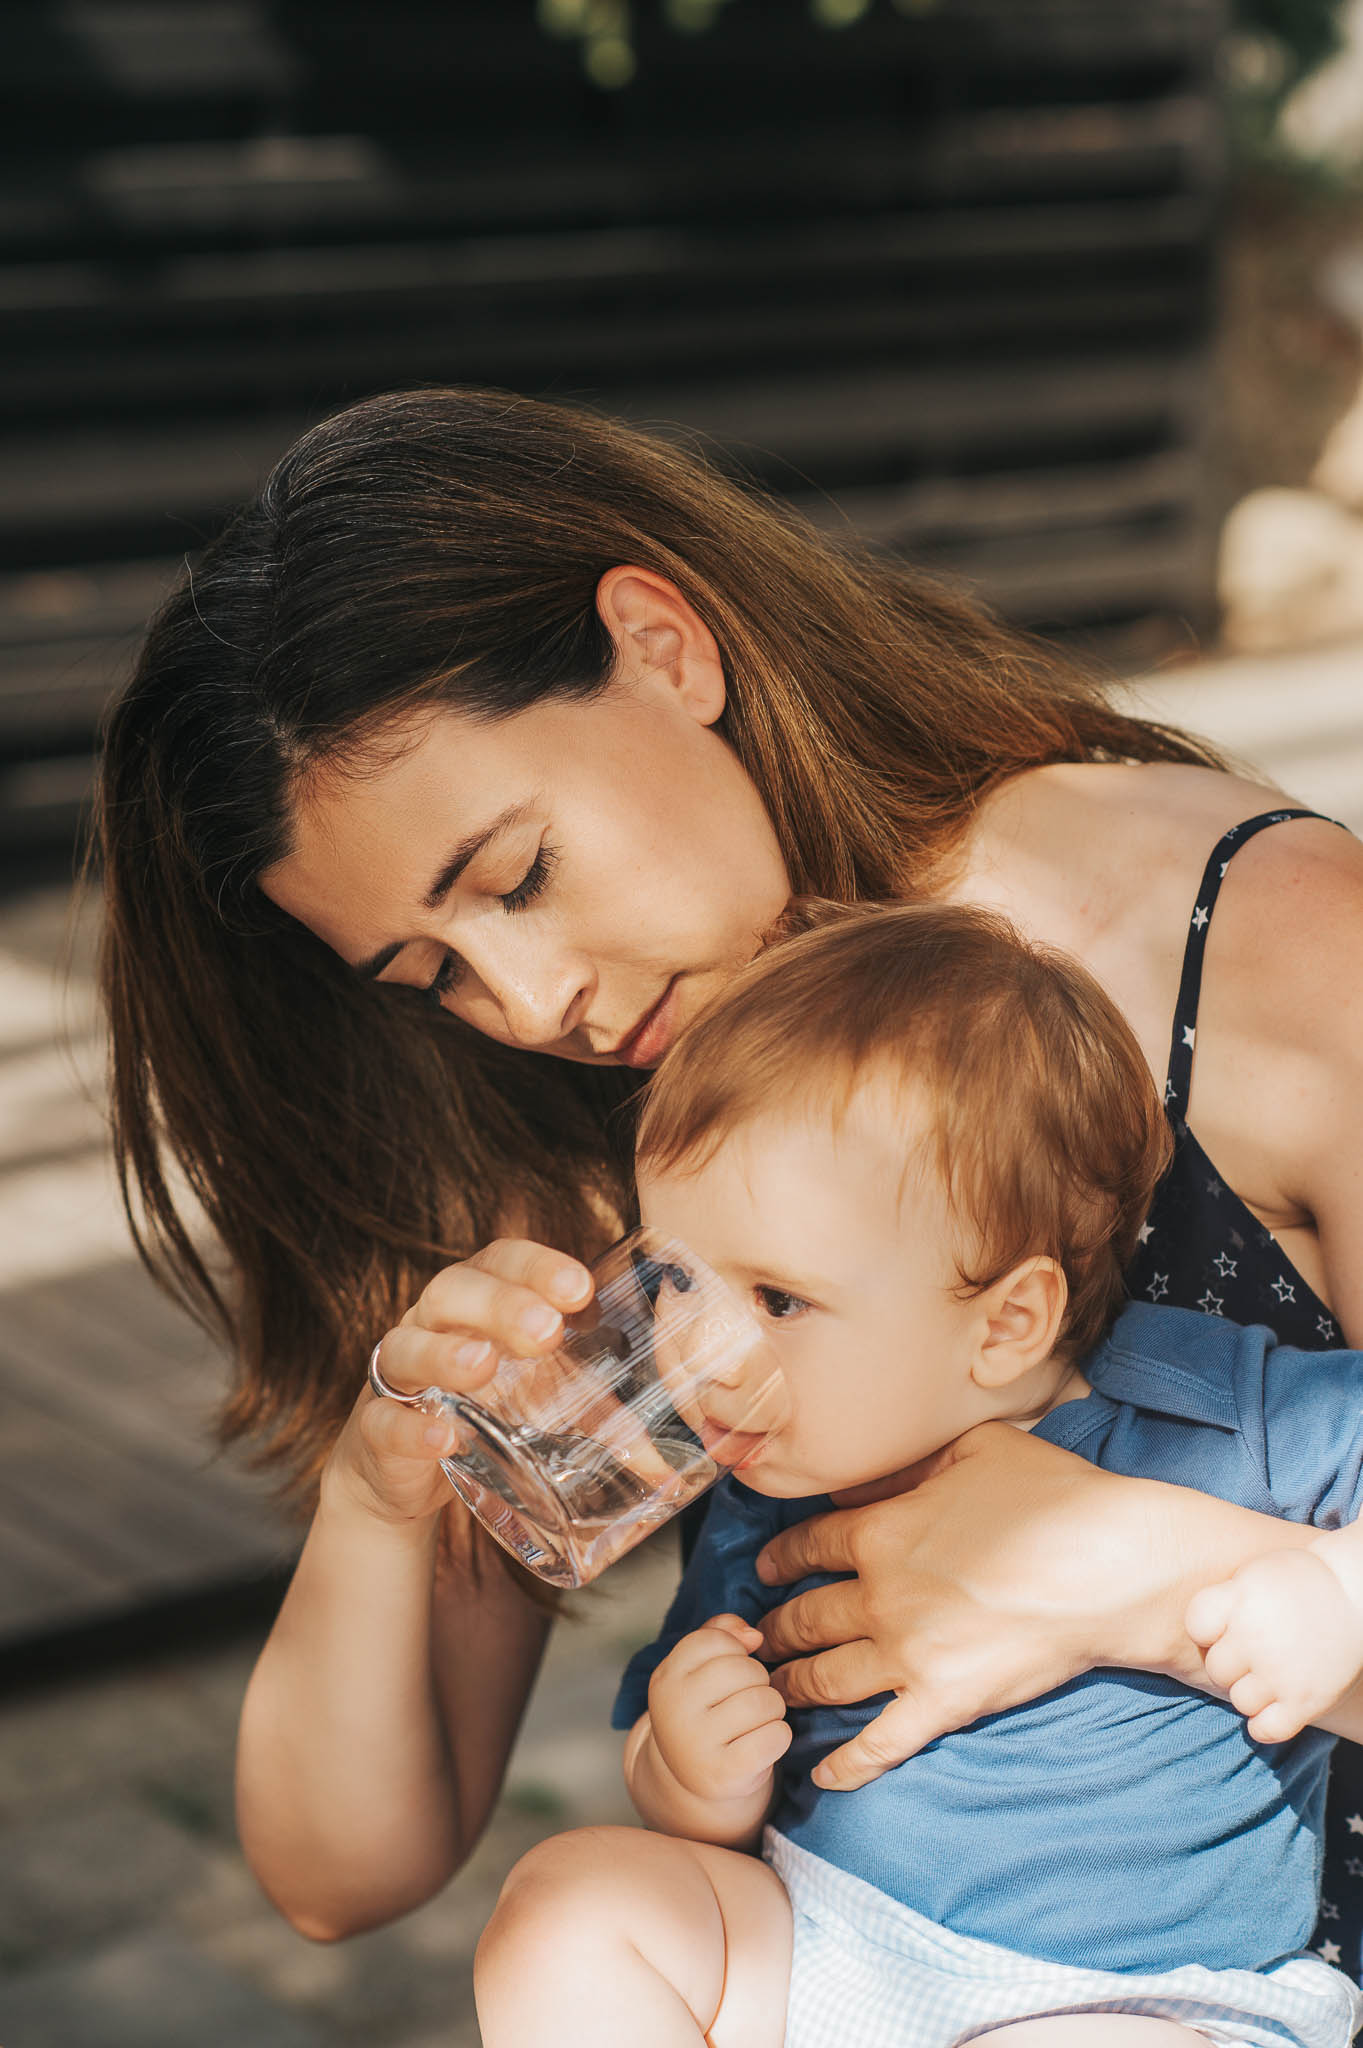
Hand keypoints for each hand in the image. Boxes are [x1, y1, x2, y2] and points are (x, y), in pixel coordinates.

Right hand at [324, 1239, 592, 1526]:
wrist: (404, 1474)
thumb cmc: (485, 1416)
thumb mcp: (544, 1406)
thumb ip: (600, 1419)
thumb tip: (669, 1464)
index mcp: (476, 1302)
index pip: (500, 1260)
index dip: (536, 1266)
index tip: (580, 1288)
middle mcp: (431, 1324)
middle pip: (453, 1290)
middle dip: (500, 1304)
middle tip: (545, 1331)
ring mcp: (398, 1375)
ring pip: (407, 1345)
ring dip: (447, 1352)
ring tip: (484, 1365)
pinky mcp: (374, 1430)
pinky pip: (382, 1421)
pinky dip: (411, 1427)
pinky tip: (443, 1436)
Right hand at [647, 1614, 790, 1802]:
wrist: (694, 1780)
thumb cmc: (706, 1712)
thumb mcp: (700, 1669)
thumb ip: (721, 1633)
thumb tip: (754, 1635)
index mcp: (666, 1678)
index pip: (716, 1639)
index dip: (736, 1651)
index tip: (730, 1672)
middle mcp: (675, 1710)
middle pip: (744, 1669)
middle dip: (759, 1680)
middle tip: (749, 1698)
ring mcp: (697, 1745)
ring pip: (764, 1701)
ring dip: (773, 1708)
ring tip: (757, 1720)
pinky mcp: (725, 1774)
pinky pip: (776, 1736)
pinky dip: (779, 1736)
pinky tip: (763, 1743)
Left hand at [752, 1421, 1316, 1789]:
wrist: (1110, 1566)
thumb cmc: (1050, 1496)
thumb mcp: (970, 1451)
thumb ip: (906, 1465)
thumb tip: (861, 1478)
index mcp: (881, 1531)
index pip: (806, 1545)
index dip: (779, 1556)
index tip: (764, 1568)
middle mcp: (880, 1597)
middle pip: (803, 1619)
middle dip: (772, 1631)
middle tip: (754, 1640)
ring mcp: (907, 1656)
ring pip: (824, 1679)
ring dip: (790, 1688)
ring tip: (772, 1693)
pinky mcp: (942, 1703)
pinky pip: (880, 1744)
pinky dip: (846, 1765)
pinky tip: (823, 1776)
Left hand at [1186, 1541, 1362, 1741]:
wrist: (1359, 1593)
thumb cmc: (1300, 1581)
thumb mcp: (1255, 1573)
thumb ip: (1225, 1599)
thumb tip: (1196, 1635)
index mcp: (1241, 1598)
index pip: (1196, 1625)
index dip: (1209, 1627)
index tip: (1227, 1624)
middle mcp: (1256, 1637)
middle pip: (1217, 1668)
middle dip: (1232, 1662)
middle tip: (1256, 1651)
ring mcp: (1281, 1673)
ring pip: (1239, 1700)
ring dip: (1251, 1691)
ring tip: (1269, 1675)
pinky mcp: (1306, 1702)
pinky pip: (1266, 1729)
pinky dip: (1264, 1724)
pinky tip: (1273, 1706)